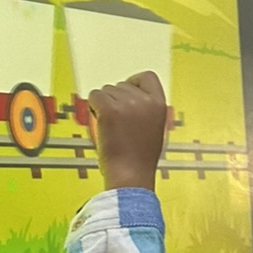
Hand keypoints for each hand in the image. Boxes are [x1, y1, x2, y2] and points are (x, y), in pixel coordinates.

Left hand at [87, 73, 169, 190]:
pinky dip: (92, 107)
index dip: (134, 82)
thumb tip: (129, 98)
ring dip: (103, 105)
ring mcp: (126, 104)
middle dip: (115, 99)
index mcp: (159, 105)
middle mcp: (144, 101)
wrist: (131, 175)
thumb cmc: (140, 159)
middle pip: (122, 85)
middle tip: (116, 122)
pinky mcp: (109, 110)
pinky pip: (94, 96)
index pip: (147, 77)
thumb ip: (145, 110)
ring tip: (110, 127)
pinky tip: (100, 122)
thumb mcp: (154, 128)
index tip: (126, 94)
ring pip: (106, 91)